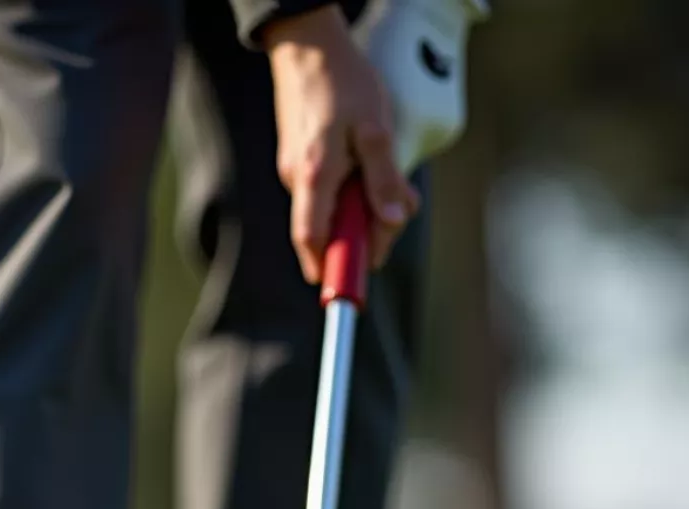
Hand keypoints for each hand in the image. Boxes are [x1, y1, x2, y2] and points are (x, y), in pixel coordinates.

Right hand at [264, 5, 420, 283]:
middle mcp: (297, 180)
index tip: (346, 288)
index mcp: (313, 177)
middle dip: (359, 235)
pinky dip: (348, 191)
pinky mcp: (299, 161)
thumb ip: (384, 177)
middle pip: (326, 230)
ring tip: (385, 183)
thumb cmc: (342, 79)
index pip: (312, 240)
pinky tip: (365, 168)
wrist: (306, 41)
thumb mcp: (375, 128)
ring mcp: (294, 171)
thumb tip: (394, 219)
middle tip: (393, 218)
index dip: (328, 269)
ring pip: (329, 210)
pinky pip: (326, 192)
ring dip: (358, 209)